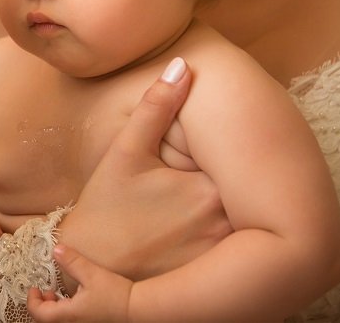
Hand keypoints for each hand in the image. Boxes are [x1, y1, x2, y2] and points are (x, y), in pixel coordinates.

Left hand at [28, 245, 131, 322]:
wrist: (138, 309)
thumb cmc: (115, 294)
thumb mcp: (92, 274)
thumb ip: (72, 261)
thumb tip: (56, 249)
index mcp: (69, 316)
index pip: (40, 314)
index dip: (32, 301)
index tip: (34, 287)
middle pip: (46, 320)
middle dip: (41, 305)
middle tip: (45, 290)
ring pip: (57, 321)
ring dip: (52, 309)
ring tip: (56, 294)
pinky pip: (68, 320)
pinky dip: (63, 311)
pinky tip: (71, 299)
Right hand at [54, 58, 231, 284]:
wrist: (90, 263)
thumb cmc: (104, 207)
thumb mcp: (125, 153)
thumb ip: (156, 108)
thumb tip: (182, 66)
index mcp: (207, 188)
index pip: (242, 159)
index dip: (230, 150)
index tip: (214, 147)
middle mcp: (224, 223)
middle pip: (249, 187)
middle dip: (235, 175)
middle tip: (205, 174)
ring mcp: (224, 254)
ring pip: (248, 217)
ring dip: (237, 204)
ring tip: (195, 200)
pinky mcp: (217, 274)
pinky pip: (240, 247)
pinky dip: (234, 235)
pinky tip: (199, 228)